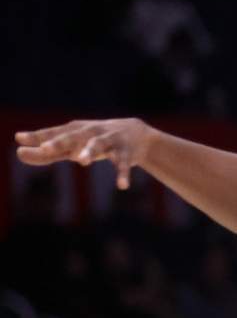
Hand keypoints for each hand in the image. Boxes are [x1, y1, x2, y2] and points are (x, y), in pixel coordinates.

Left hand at [15, 118, 154, 189]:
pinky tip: (122, 186)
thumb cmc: (95, 140)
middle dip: (60, 141)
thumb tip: (19, 153)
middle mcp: (90, 132)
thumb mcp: (73, 145)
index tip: (19, 139)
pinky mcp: (126, 152)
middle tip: (45, 148)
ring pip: (98, 145)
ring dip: (90, 151)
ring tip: (82, 161)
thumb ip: (48, 152)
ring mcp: (109, 140)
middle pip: (73, 136)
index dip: (37, 137)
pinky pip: (124, 163)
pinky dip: (123, 174)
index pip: (53, 134)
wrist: (137, 133)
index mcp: (74, 131)